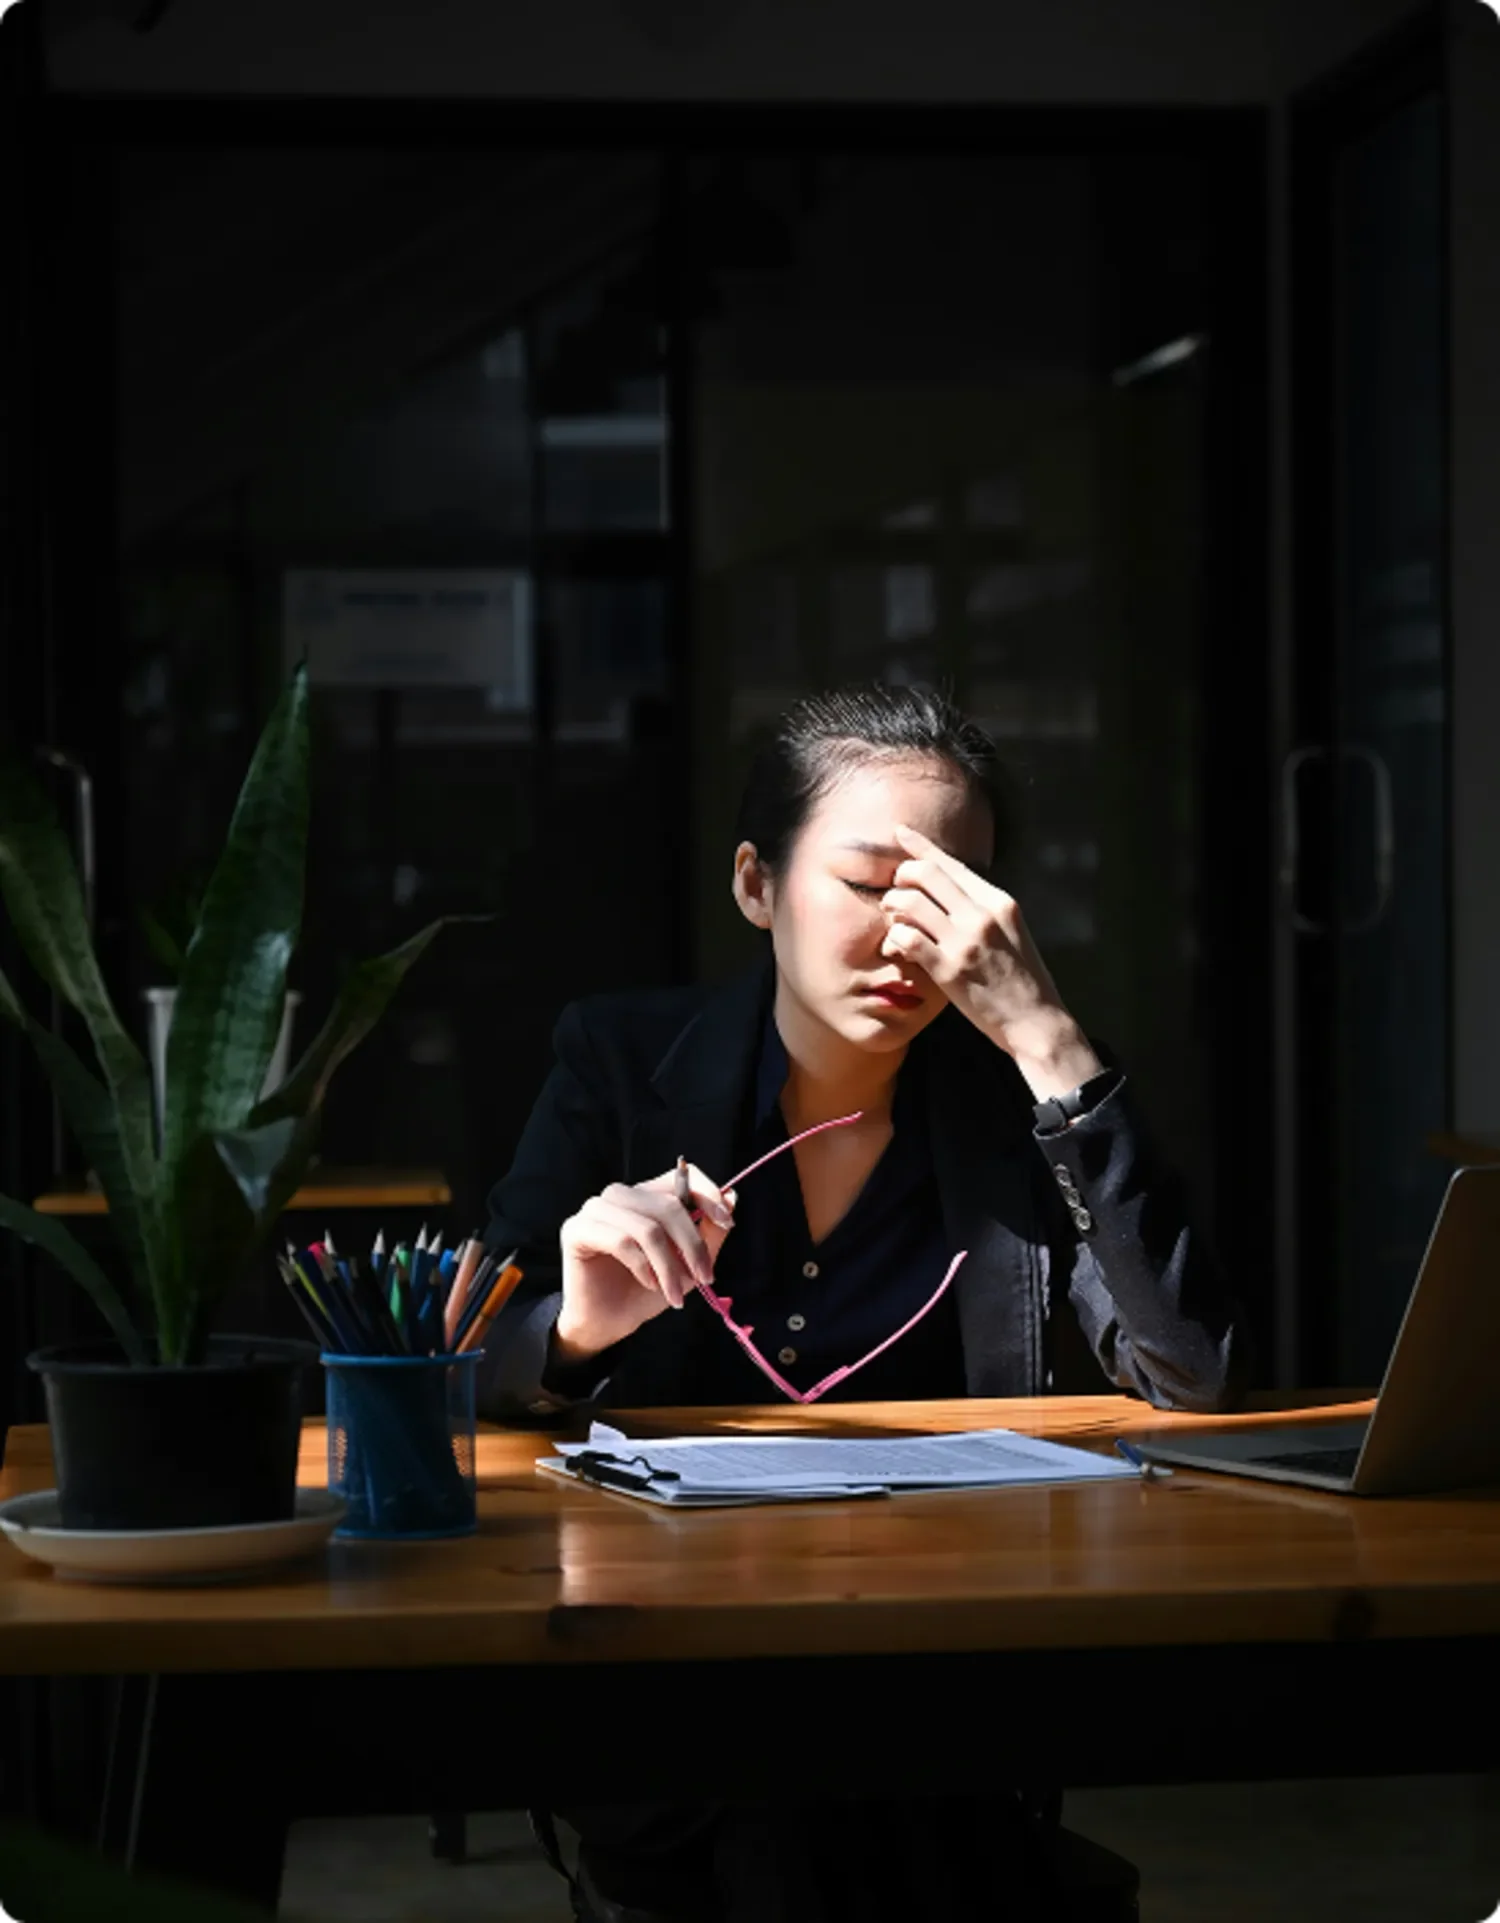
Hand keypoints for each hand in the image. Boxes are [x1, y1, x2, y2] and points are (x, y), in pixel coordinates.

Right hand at [554, 1165, 736, 1364]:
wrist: (609, 1322)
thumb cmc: (645, 1290)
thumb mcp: (688, 1264)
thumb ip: (709, 1232)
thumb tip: (732, 1197)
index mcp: (646, 1195)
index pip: (681, 1175)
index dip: (707, 1194)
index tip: (726, 1223)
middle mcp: (620, 1195)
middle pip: (668, 1205)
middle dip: (692, 1246)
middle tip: (704, 1278)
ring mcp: (596, 1209)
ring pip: (647, 1227)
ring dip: (668, 1264)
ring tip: (674, 1292)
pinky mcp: (577, 1229)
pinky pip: (621, 1241)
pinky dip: (643, 1266)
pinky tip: (649, 1284)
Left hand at [879, 823, 1101, 1099]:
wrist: (1036, 1021)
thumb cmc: (1021, 980)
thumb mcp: (1010, 931)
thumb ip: (982, 909)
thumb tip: (949, 890)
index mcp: (999, 901)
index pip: (951, 863)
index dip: (920, 845)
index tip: (899, 832)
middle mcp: (982, 914)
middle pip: (924, 873)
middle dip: (900, 877)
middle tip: (895, 895)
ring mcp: (965, 941)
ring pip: (908, 901)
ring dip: (892, 908)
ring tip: (895, 922)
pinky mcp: (948, 969)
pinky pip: (905, 938)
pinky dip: (894, 939)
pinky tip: (898, 948)